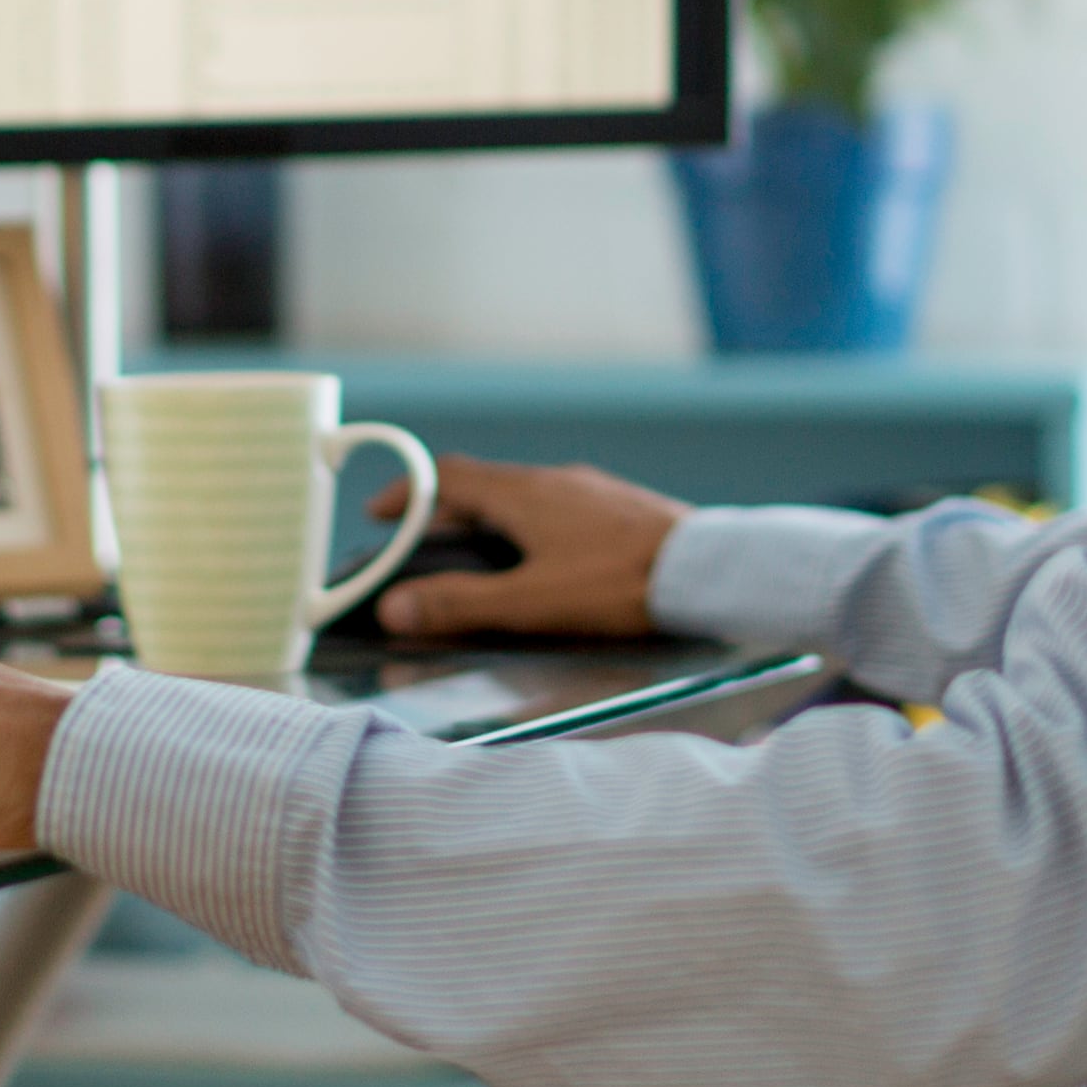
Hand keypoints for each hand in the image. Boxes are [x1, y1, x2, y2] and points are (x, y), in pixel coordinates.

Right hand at [367, 452, 688, 641]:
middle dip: (444, 513)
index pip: (447, 478)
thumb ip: (461, 605)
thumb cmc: (616, 583)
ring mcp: (589, 490)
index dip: (408, 494)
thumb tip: (393, 608)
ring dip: (489, 520)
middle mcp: (552, 480)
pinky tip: (545, 559)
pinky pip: (557, 507)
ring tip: (477, 556)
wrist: (706, 569)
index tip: (380, 514)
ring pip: (522, 496)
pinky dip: (529, 526)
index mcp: (521, 493)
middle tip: (419, 544)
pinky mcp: (619, 507)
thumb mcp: (530, 601)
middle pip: (482, 486)